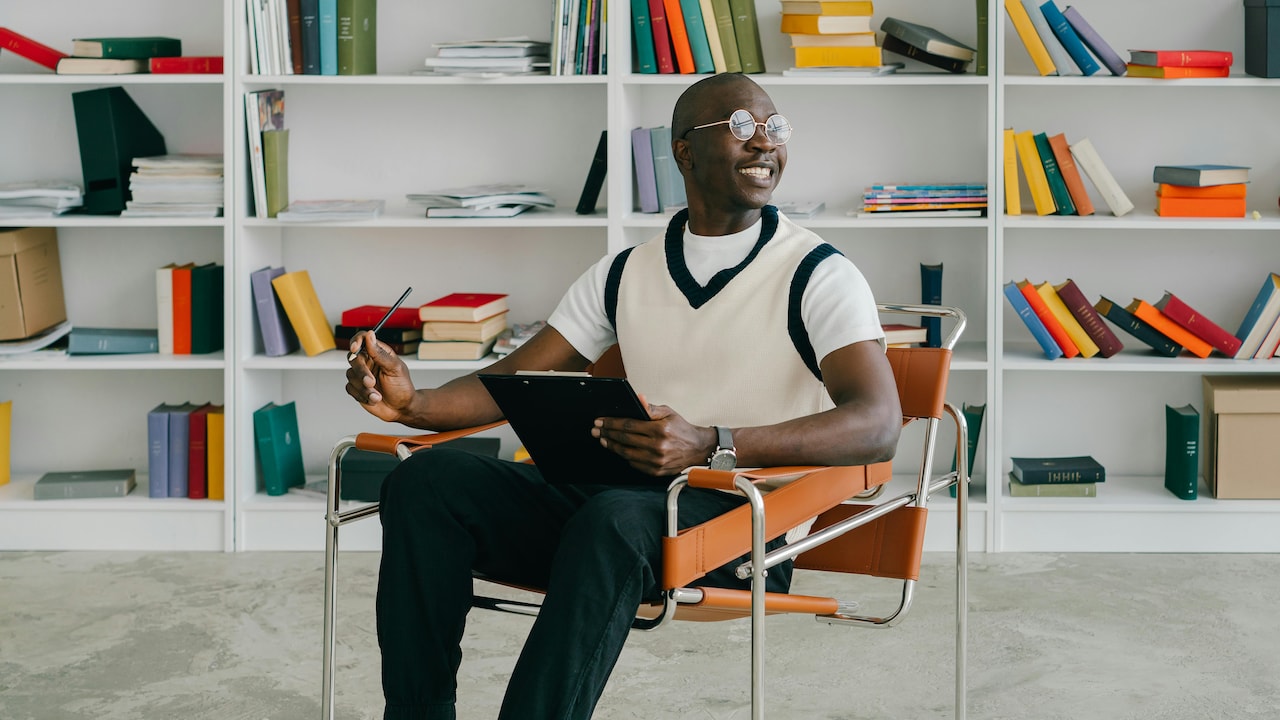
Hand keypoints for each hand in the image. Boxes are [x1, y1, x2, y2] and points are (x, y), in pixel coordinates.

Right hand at [345, 330, 416, 422]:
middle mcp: (368, 362)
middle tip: (371, 382)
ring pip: (350, 375)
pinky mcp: (356, 387)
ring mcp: (361, 375)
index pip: (363, 339)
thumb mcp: (395, 369)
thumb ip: (380, 354)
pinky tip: (374, 399)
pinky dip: (361, 395)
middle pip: (353, 358)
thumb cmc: (402, 387)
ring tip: (378, 396)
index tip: (355, 348)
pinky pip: (350, 388)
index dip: (356, 341)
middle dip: (361, 372)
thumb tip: (370, 336)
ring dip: (364, 388)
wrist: (401, 409)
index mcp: (378, 353)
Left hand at [592, 400, 714, 476]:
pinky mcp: (655, 471)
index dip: (611, 423)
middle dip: (607, 433)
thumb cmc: (681, 429)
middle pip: (624, 439)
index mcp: (660, 430)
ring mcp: (656, 461)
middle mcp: (658, 446)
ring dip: (612, 446)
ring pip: (626, 453)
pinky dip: (624, 456)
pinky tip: (619, 449)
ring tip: (604, 439)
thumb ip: (650, 407)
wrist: (697, 449)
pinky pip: (634, 464)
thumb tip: (638, 398)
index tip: (600, 421)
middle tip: (596, 430)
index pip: (628, 425)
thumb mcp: (668, 412)